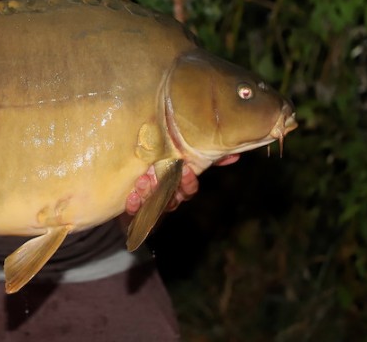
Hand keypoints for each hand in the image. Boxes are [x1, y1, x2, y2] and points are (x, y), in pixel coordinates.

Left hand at [124, 155, 240, 214]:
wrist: (132, 188)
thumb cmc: (162, 172)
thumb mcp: (181, 162)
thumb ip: (205, 158)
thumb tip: (234, 155)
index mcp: (179, 188)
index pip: (189, 189)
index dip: (188, 181)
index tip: (185, 168)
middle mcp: (167, 199)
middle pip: (171, 197)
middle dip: (164, 185)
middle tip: (156, 172)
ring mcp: (151, 206)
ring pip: (153, 204)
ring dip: (149, 192)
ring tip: (142, 180)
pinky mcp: (135, 211)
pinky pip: (135, 211)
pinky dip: (134, 204)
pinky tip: (132, 195)